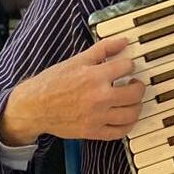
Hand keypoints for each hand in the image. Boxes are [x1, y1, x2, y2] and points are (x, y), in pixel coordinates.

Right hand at [0, 34, 146, 144]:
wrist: (34, 107)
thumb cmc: (53, 82)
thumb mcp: (77, 60)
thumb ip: (102, 49)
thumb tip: (123, 41)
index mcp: (94, 76)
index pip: (127, 67)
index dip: (129, 64)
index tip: (126, 67)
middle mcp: (98, 97)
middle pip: (135, 92)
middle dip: (138, 86)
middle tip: (134, 84)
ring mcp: (97, 117)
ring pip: (131, 113)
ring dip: (137, 105)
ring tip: (131, 100)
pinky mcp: (93, 132)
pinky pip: (120, 132)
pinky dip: (128, 125)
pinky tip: (125, 117)